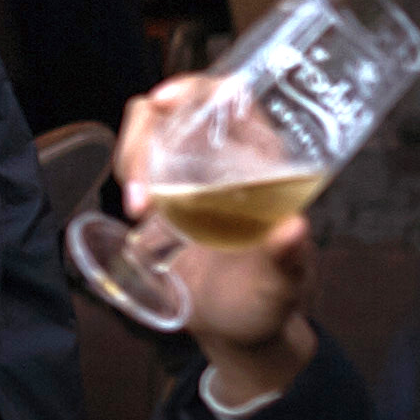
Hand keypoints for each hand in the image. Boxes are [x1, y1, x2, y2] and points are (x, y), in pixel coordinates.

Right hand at [115, 79, 315, 397]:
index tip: (166, 102)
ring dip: (131, 157)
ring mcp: (190, 177)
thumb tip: (293, 228)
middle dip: (146, 136)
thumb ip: (286, 260)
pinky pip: (136, 166)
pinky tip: (134, 213)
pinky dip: (126, 175)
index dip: (196, 88)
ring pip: (149, 134)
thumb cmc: (268, 302)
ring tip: (137, 210)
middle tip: (140, 191)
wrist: (236, 332)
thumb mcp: (282, 284)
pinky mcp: (162, 197)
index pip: (230, 100)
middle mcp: (224, 160)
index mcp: (262, 165)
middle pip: (176, 112)